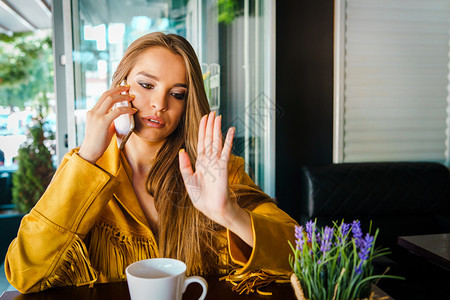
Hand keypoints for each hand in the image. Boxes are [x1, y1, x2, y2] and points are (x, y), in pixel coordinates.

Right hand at [78, 85, 135, 163]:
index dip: (113, 91)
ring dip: (123, 97)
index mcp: (92, 112)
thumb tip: (122, 114)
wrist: (90, 152)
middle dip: (118, 89)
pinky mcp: (102, 122)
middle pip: (106, 94)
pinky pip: (117, 111)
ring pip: (111, 99)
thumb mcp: (105, 127)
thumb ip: (111, 120)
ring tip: (132, 97)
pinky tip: (133, 111)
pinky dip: (126, 109)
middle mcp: (93, 112)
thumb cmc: (98, 142)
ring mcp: (97, 116)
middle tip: (128, 88)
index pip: (103, 96)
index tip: (122, 88)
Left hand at [179, 112, 240, 226]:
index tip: (204, 119)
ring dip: (217, 129)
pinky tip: (231, 130)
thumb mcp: (188, 180)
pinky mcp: (223, 166)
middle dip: (210, 125)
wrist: (212, 208)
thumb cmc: (201, 197)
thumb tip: (181, 150)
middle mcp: (209, 160)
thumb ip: (185, 165)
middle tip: (212, 112)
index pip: (201, 142)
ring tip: (218, 117)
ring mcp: (217, 162)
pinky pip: (226, 150)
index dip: (202, 130)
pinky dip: (229, 140)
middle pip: (209, 138)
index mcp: (201, 162)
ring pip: (217, 141)